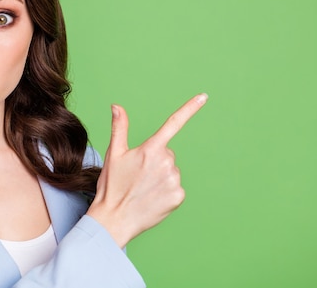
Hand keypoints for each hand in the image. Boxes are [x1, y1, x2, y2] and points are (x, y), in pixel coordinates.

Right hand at [87, 93, 207, 246]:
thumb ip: (119, 127)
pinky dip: (166, 192)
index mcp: (151, 149)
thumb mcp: (113, 154)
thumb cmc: (112, 185)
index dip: (190, 108)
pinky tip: (152, 198)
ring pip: (171, 171)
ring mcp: (174, 180)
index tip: (204, 96)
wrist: (114, 219)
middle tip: (138, 175)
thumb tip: (117, 106)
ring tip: (144, 188)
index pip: (173, 123)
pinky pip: (176, 187)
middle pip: (167, 154)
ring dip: (160, 177)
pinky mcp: (179, 196)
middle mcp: (166, 162)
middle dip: (155, 160)